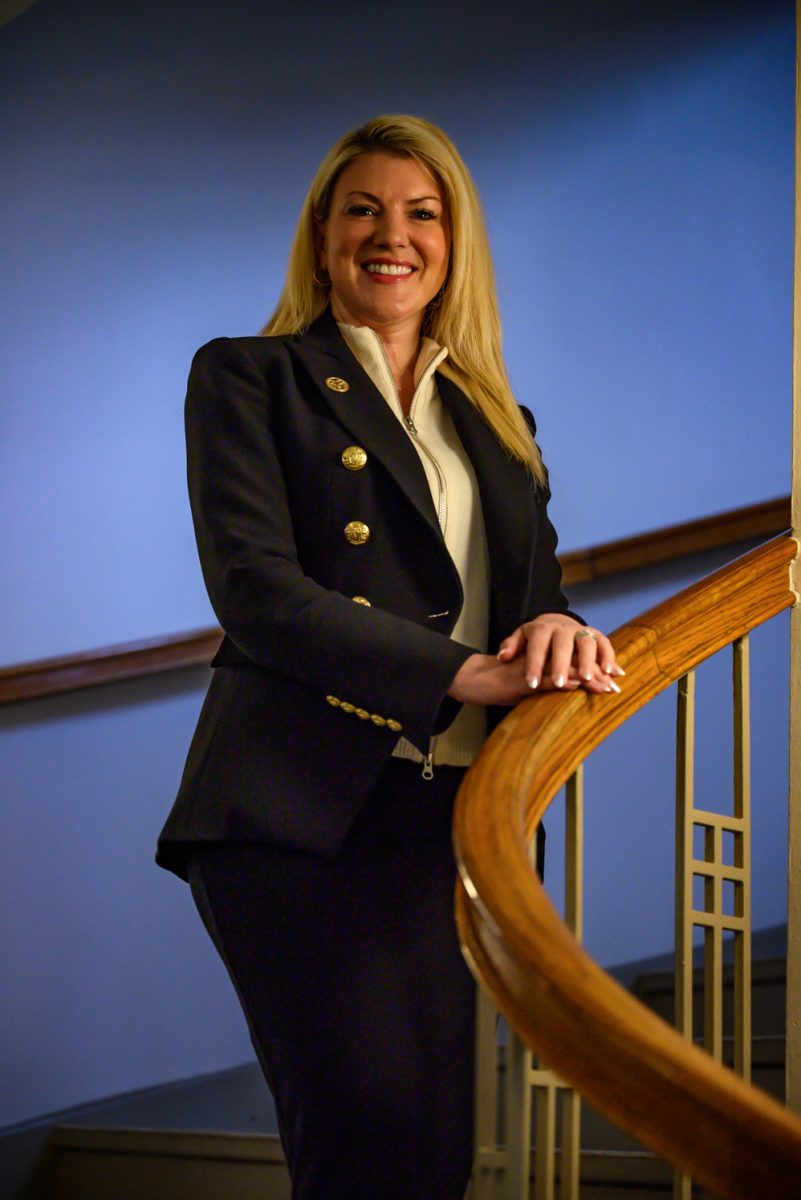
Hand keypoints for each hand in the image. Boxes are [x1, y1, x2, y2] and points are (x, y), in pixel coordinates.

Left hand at [497, 613, 623, 694]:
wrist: (557, 624)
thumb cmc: (536, 639)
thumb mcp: (520, 639)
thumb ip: (511, 646)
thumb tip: (503, 657)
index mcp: (542, 628)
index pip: (536, 646)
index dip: (534, 665)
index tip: (531, 684)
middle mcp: (563, 628)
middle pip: (562, 644)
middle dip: (562, 664)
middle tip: (560, 684)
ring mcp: (581, 630)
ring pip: (586, 642)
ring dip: (588, 661)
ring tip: (589, 679)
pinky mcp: (596, 634)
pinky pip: (605, 643)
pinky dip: (609, 657)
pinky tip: (612, 673)